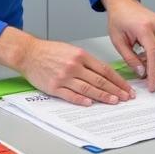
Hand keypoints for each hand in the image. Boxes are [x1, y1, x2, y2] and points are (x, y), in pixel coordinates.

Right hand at [15, 36, 135, 105]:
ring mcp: (64, 77)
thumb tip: (103, 75)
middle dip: (115, 90)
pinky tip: (90, 104)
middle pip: (99, 81)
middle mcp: (74, 66)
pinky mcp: (54, 87)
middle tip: (125, 97)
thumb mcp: (71, 50)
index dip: (118, 80)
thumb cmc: (48, 51)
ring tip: (114, 101)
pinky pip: (71, 95)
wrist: (28, 53)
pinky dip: (81, 100)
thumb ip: (86, 61)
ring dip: (103, 97)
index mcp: (80, 55)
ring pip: (88, 89)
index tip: (126, 88)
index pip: (105, 70)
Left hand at [100, 0, 154, 88]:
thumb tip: (141, 72)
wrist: (122, 4)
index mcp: (143, 27)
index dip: (154, 71)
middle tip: (145, 76)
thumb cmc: (118, 18)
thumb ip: (130, 58)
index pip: (153, 54)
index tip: (152, 83)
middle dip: (154, 68)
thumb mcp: (118, 41)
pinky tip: (150, 55)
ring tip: (144, 62)